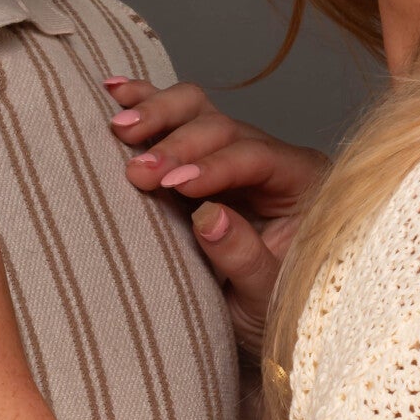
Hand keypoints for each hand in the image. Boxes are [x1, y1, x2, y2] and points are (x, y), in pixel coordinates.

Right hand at [104, 76, 326, 369]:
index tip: (173, 183)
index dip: (213, 166)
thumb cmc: (275, 313)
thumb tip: (209, 216)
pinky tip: (115, 91)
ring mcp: (237, 155)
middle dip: (177, 144)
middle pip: (225, 127)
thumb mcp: (265, 299)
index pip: (257, 158)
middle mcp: (274, 161)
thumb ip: (243, 257)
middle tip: (137, 171)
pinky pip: (180, 119)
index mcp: (305, 186)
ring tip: (120, 127)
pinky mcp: (204, 161)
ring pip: (200, 111)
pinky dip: (148, 102)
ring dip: (158, 114)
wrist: (261, 328)